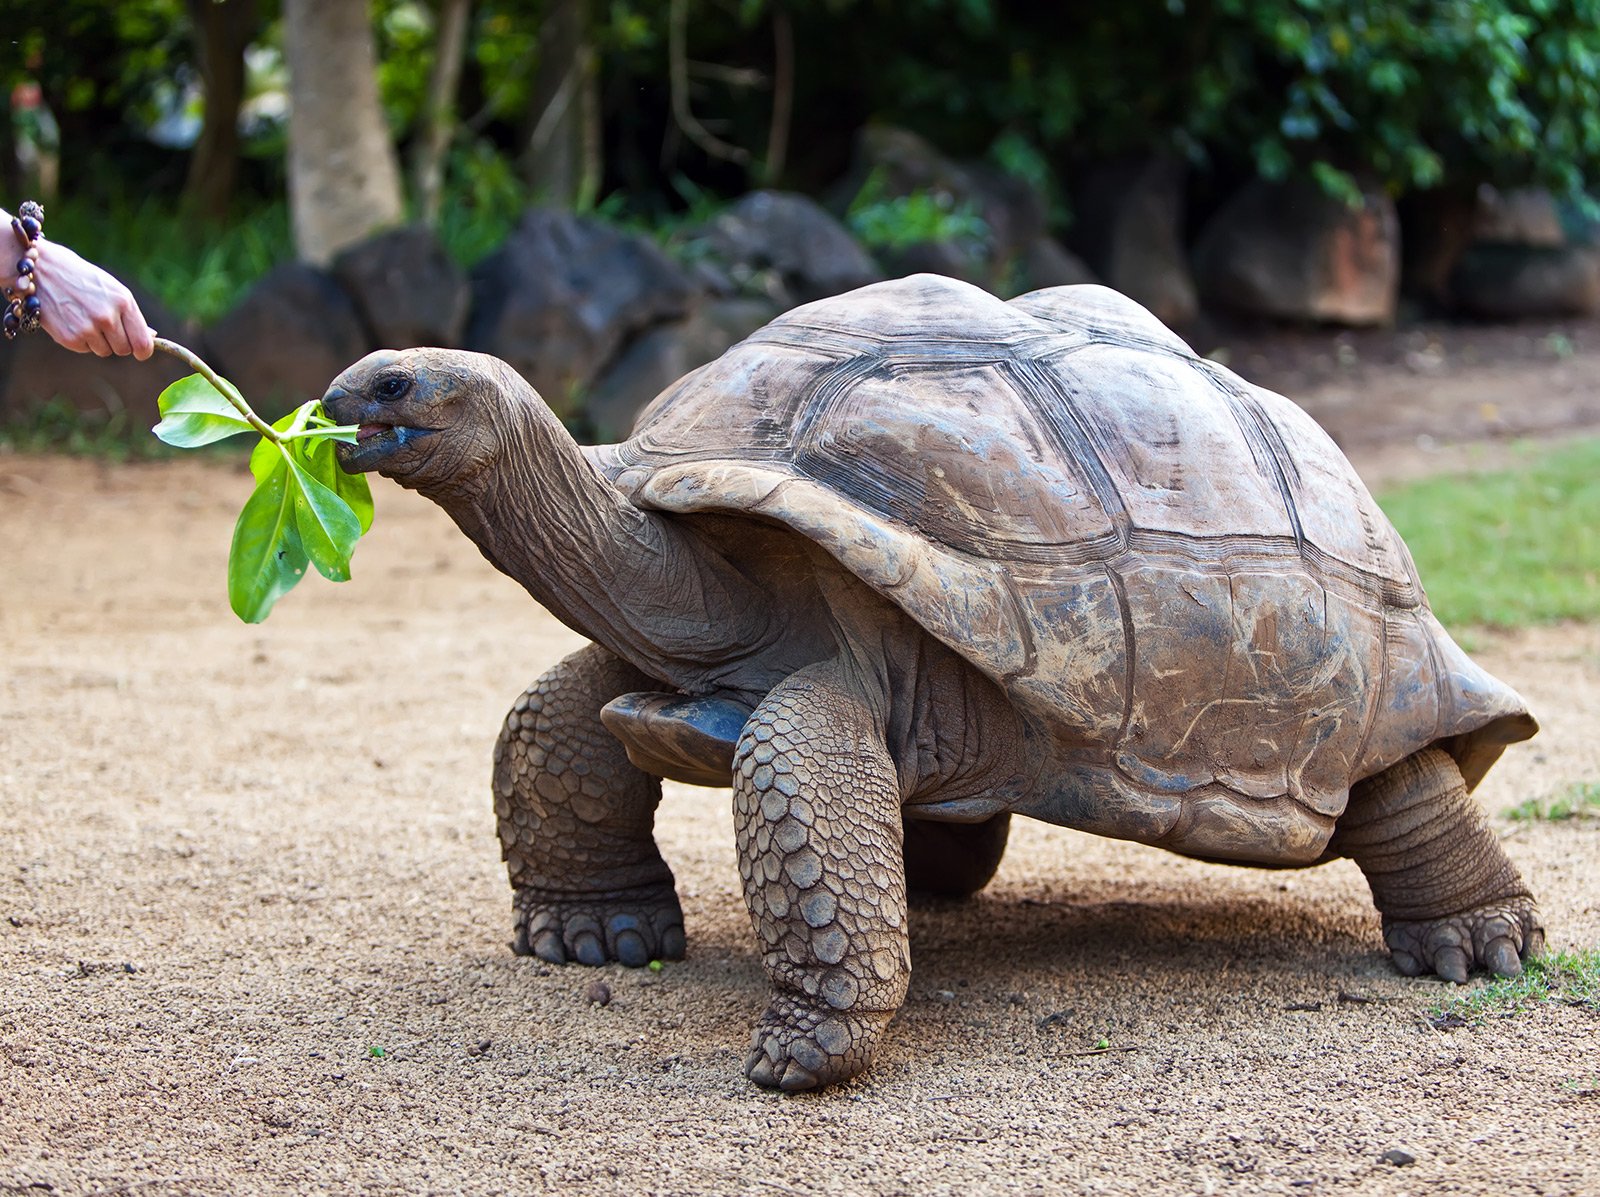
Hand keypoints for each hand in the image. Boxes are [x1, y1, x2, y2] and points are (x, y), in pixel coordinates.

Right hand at [31, 239, 156, 360]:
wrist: (42, 270)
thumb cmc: (83, 279)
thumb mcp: (112, 289)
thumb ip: (131, 315)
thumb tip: (151, 336)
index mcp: (123, 303)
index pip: (143, 344)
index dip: (143, 351)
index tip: (140, 351)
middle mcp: (107, 317)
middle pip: (124, 350)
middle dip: (117, 342)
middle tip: (104, 325)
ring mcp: (87, 329)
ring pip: (105, 352)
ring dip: (98, 341)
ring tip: (84, 318)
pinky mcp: (70, 338)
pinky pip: (86, 350)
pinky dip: (81, 340)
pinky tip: (71, 320)